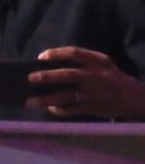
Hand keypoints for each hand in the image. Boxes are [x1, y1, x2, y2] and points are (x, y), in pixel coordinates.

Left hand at [26, 46, 144, 119]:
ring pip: (67, 97)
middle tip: (30, 78)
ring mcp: (94, 94)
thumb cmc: (110, 76)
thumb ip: (82, 59)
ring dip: (47, 99)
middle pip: (69, 75)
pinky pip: (72, 110)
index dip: (56, 53)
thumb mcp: (102, 62)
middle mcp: (96, 77)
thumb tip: (51, 61)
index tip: (41, 57)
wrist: (134, 98)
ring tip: (29, 101)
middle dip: (48, 76)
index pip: (74, 53)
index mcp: (98, 62)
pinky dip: (59, 110)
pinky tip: (49, 108)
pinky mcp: (94, 108)